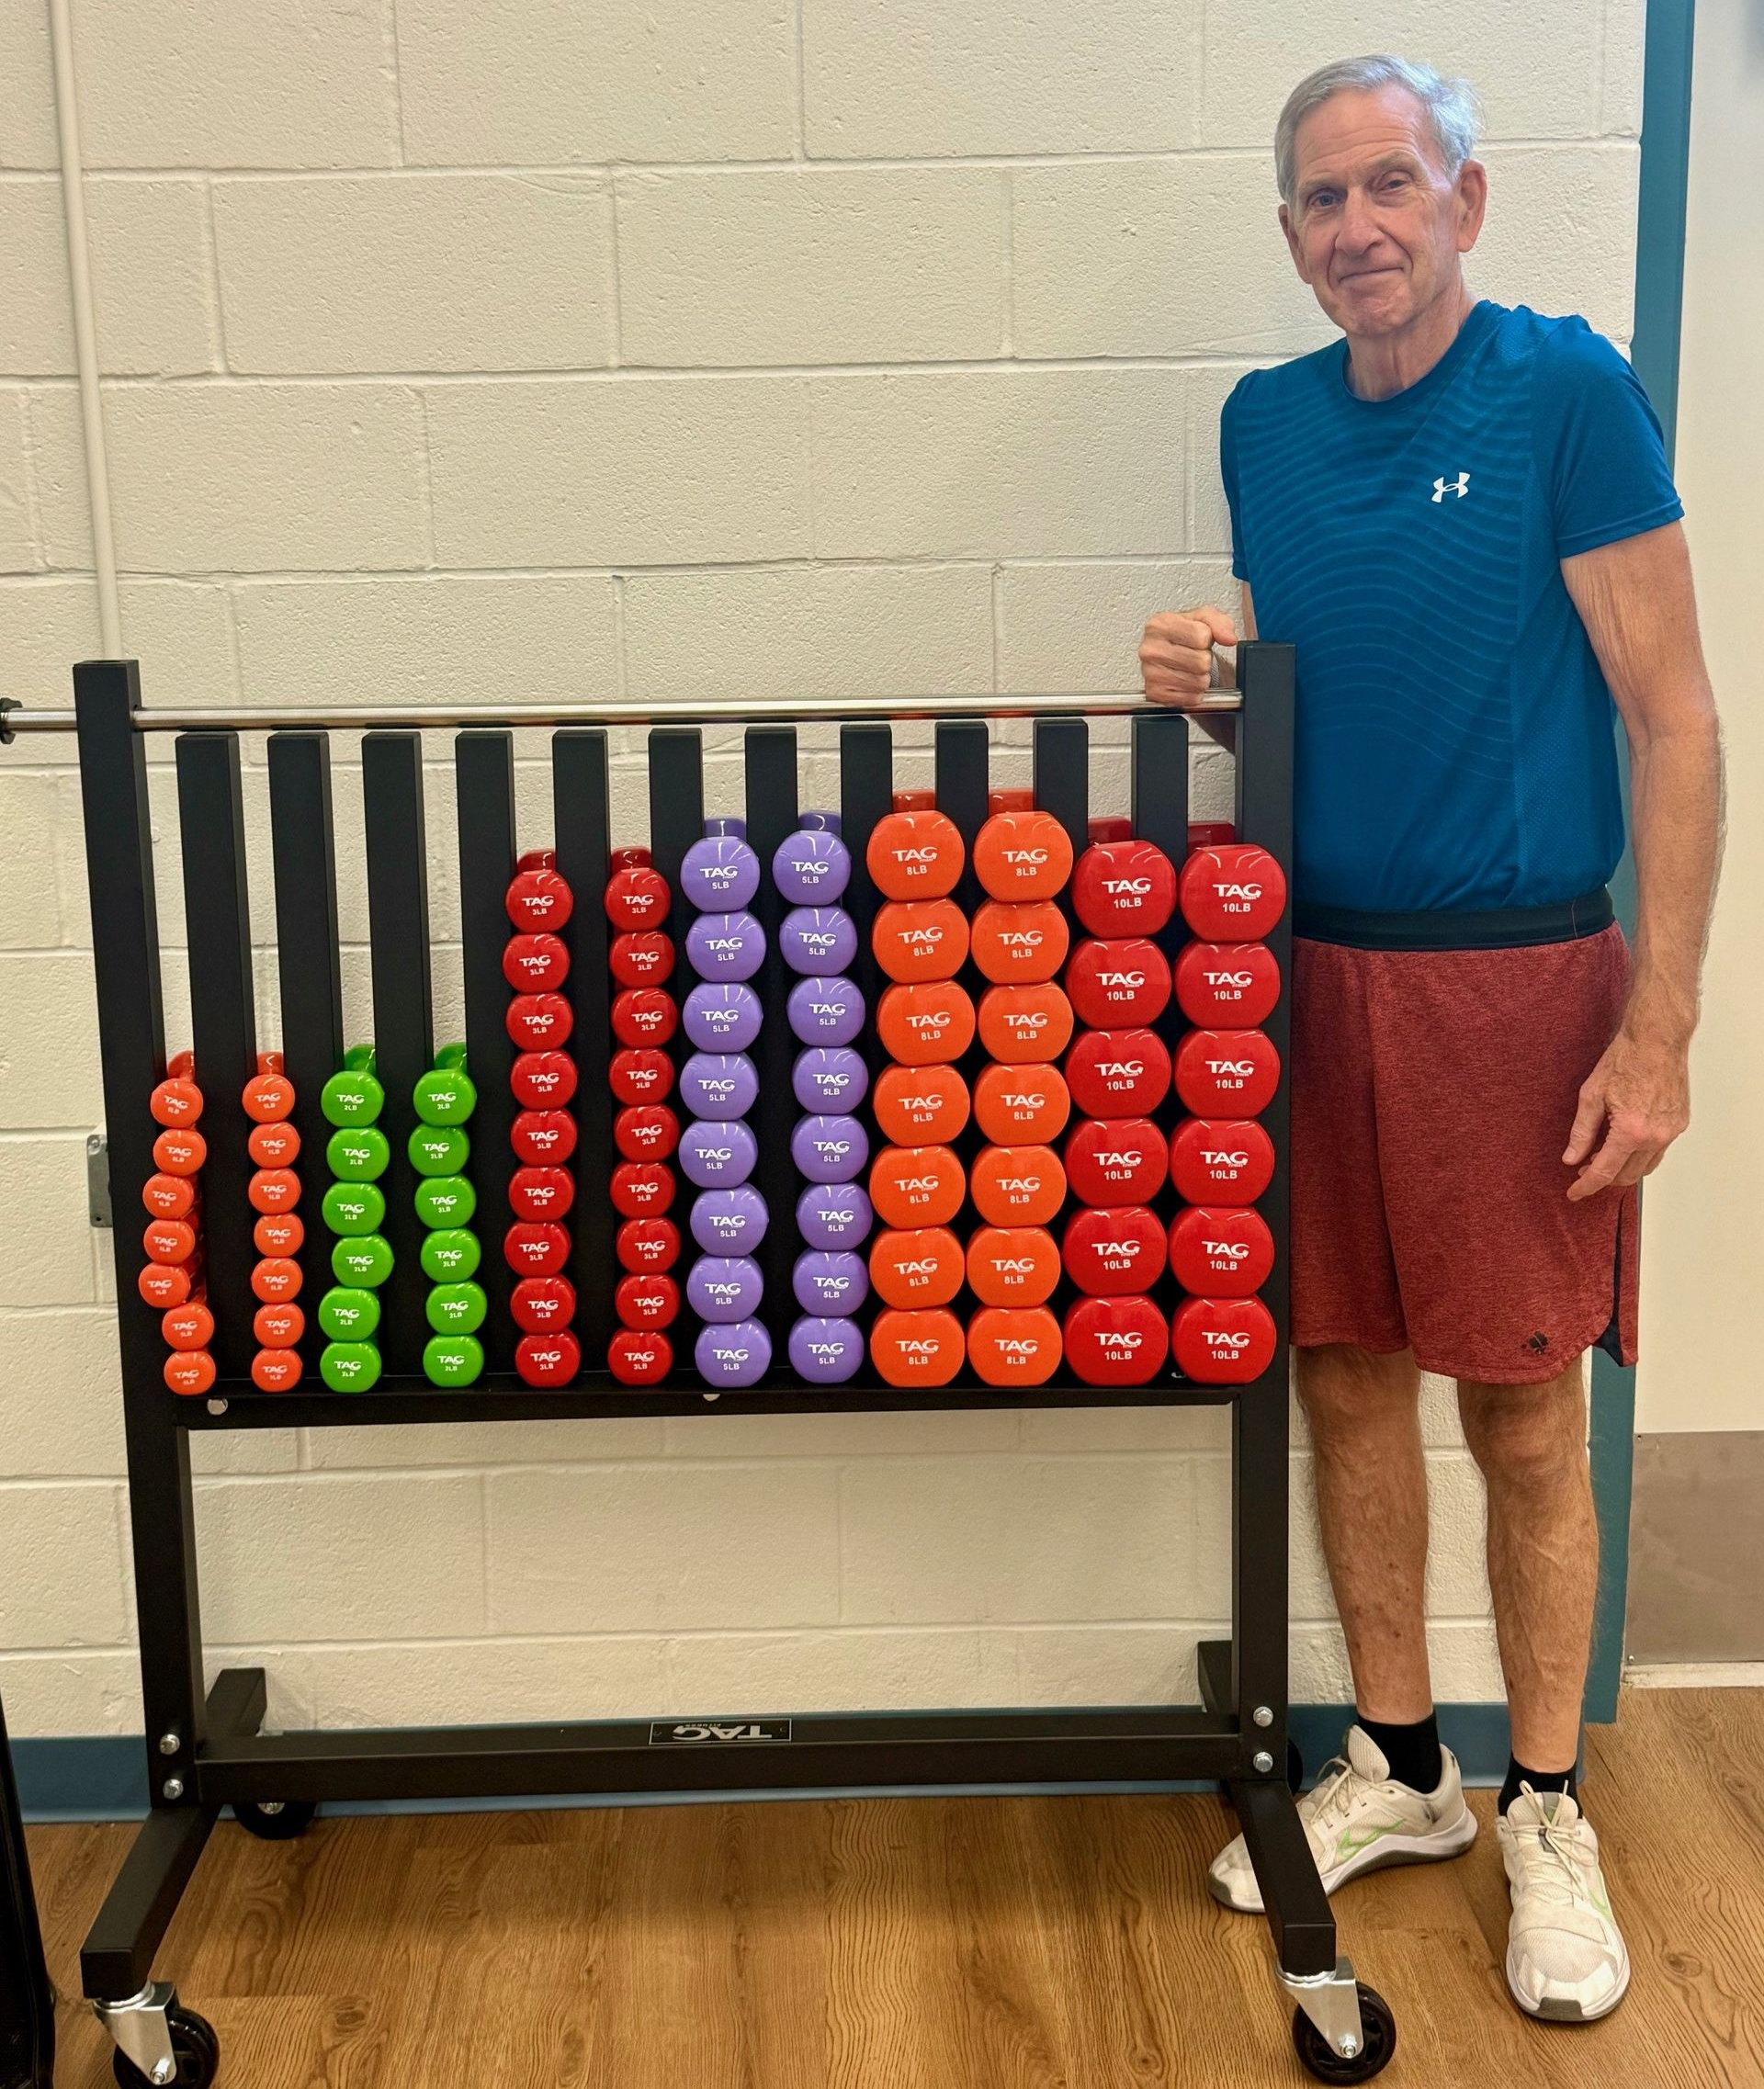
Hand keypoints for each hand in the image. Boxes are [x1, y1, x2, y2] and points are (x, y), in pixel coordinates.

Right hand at [1139, 607, 1237, 707]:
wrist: (1167, 655)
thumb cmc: (1183, 637)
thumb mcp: (1203, 619)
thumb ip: (1220, 622)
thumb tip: (1228, 638)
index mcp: (1159, 625)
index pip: (1200, 636)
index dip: (1207, 639)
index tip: (1199, 639)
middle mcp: (1150, 649)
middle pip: (1200, 661)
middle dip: (1204, 660)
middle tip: (1194, 656)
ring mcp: (1150, 673)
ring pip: (1197, 681)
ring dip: (1200, 678)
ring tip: (1190, 669)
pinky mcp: (1155, 694)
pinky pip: (1191, 698)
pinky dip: (1193, 693)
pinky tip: (1184, 682)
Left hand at [1562, 1028, 1690, 1200]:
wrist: (1657, 1040)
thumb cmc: (1625, 1060)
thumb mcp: (1591, 1096)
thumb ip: (1581, 1132)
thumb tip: (1571, 1158)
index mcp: (1630, 1131)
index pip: (1604, 1172)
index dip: (1585, 1187)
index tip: (1574, 1193)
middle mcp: (1655, 1137)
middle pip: (1626, 1176)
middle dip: (1603, 1177)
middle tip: (1584, 1167)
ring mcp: (1671, 1132)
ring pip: (1645, 1167)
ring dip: (1623, 1169)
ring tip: (1602, 1156)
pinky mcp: (1679, 1124)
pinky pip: (1658, 1151)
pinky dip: (1640, 1155)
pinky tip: (1625, 1143)